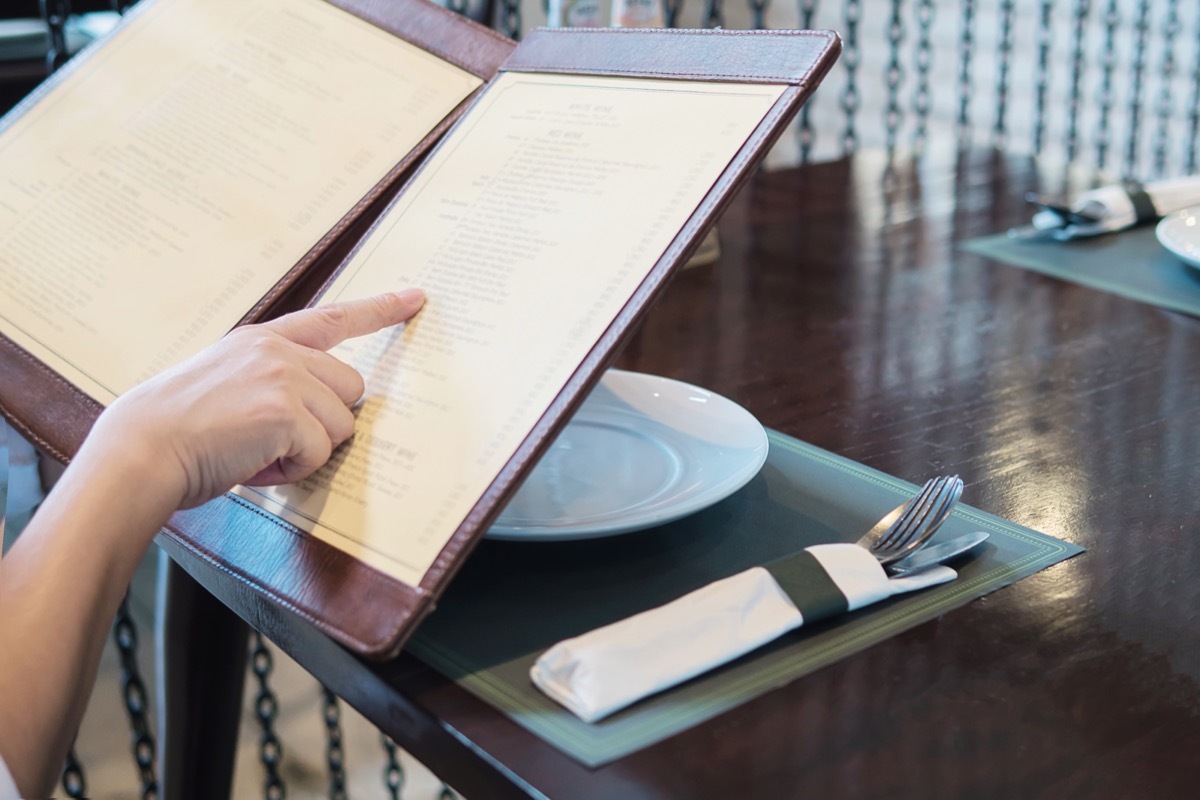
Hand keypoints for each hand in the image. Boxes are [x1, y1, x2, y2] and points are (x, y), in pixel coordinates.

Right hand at [83, 289, 424, 509]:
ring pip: (341, 425)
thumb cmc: (178, 431)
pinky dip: (291, 471)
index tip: (414, 297)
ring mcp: (284, 377)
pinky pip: (320, 453)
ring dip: (306, 451)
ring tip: (255, 452)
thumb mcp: (226, 383)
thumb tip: (318, 411)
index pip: (332, 319)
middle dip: (326, 422)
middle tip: (274, 440)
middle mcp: (277, 351)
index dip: (379, 309)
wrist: (142, 448)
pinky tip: (252, 464)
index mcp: (262, 340)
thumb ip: (273, 382)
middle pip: (351, 388)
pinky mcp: (286, 412)